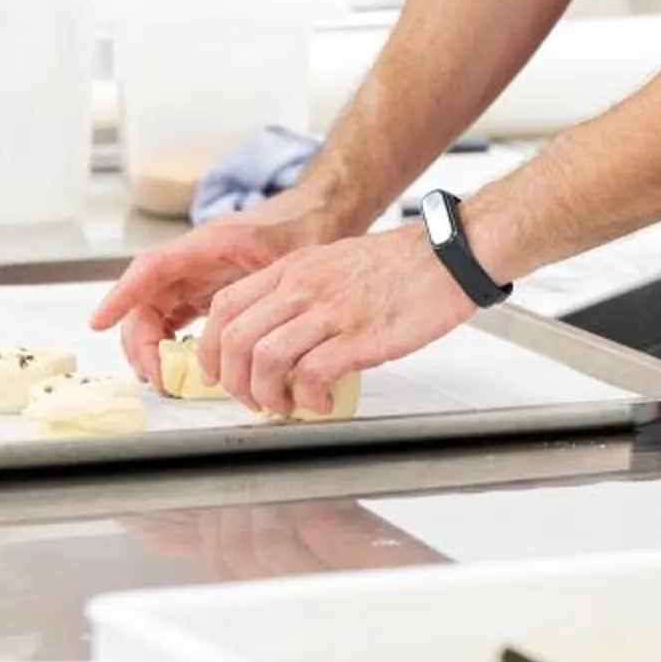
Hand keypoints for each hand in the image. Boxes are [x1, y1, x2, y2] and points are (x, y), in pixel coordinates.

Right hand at [89, 189, 339, 380]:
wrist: (321, 213)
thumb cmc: (304, 225)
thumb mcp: (285, 254)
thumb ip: (262, 284)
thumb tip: (241, 323)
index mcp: (206, 244)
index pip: (150, 268)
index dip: (121, 295)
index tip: (99, 322)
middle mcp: (193, 260)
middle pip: (146, 300)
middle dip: (140, 341)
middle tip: (156, 377)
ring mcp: (197, 276)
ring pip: (155, 313)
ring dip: (151, 347)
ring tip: (165, 380)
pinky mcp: (207, 291)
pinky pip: (174, 319)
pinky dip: (169, 344)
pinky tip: (179, 367)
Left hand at [201, 227, 478, 418]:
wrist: (449, 255)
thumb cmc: (401, 263)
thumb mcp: (334, 263)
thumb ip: (301, 292)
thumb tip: (278, 333)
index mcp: (293, 269)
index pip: (225, 307)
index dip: (211, 349)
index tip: (219, 374)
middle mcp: (303, 286)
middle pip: (234, 339)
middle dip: (234, 383)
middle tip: (253, 401)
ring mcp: (330, 310)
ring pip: (265, 359)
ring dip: (267, 396)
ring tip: (287, 406)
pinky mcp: (360, 336)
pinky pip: (313, 374)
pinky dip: (309, 399)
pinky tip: (322, 403)